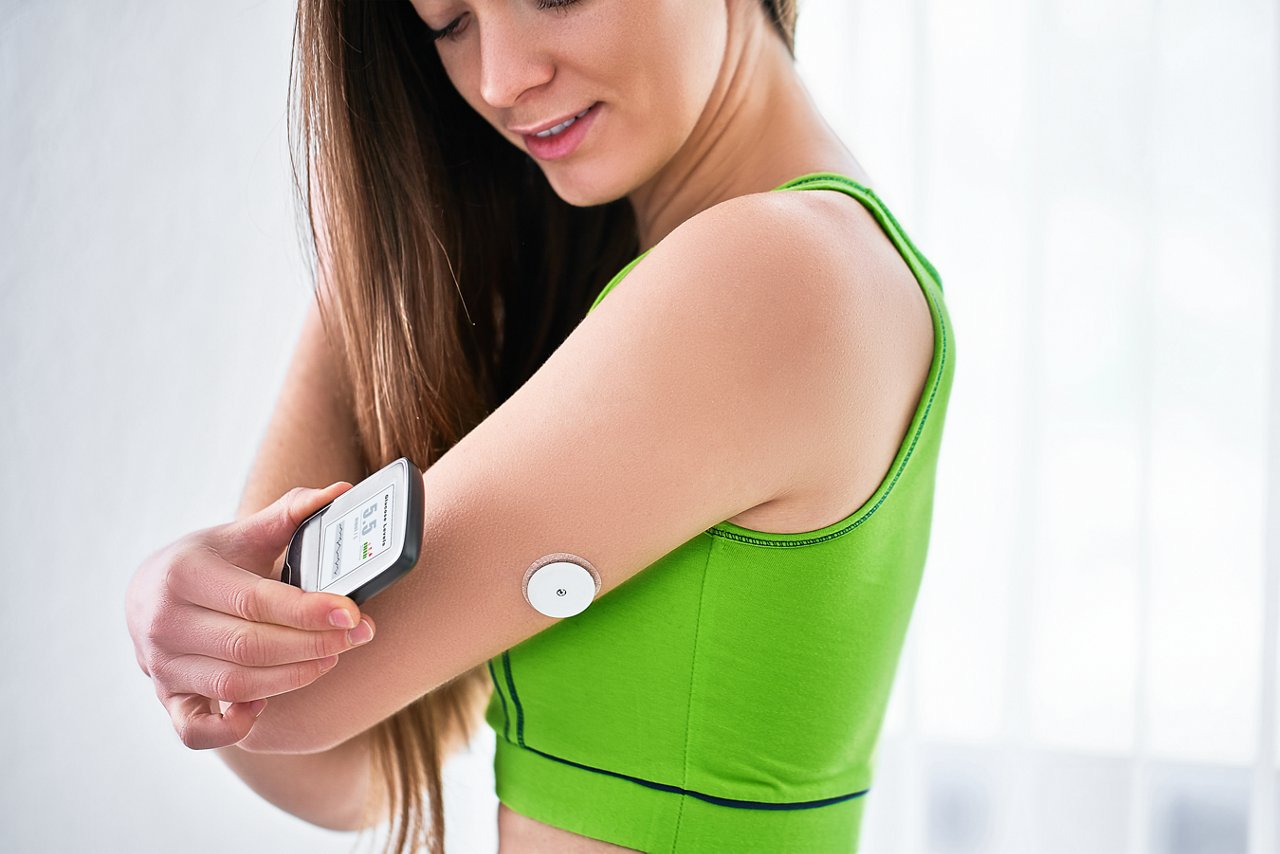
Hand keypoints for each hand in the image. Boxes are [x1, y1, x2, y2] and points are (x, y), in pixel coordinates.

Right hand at [125, 482, 377, 749]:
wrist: (149, 591)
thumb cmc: (209, 561)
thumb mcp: (242, 533)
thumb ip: (290, 512)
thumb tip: (340, 491)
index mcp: (184, 574)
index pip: (255, 601)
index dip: (309, 610)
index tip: (353, 612)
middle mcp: (165, 622)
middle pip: (250, 647)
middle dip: (313, 644)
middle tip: (359, 634)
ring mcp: (162, 665)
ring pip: (233, 686)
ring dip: (292, 678)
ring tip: (332, 656)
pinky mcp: (166, 698)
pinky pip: (195, 730)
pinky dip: (232, 727)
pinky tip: (266, 705)